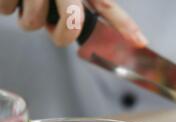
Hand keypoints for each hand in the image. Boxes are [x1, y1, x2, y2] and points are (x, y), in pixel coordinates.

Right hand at [0, 0, 146, 46]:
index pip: (107, 6)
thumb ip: (77, 6)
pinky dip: (6, 6)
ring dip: (28, 19)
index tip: (140, 42)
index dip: (125, 25)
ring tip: (28, 2)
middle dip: (62, 35)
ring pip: (33, 21)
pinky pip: (7, 9)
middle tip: (57, 31)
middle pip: (71, 23)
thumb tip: (73, 33)